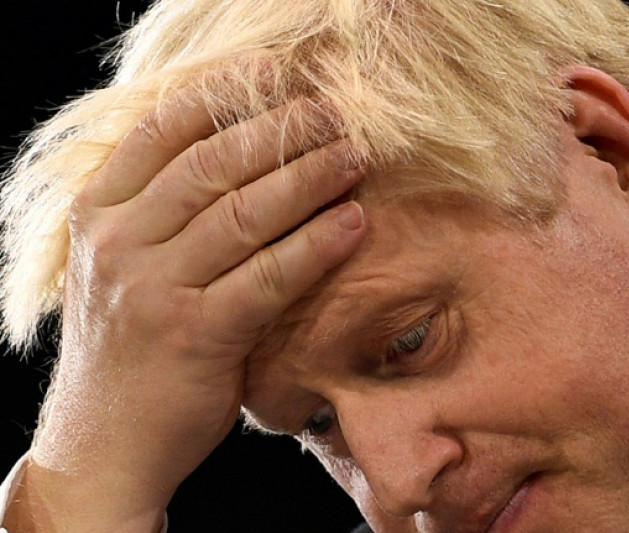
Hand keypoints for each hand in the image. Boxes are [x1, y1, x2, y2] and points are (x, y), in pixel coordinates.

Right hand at [3, 95, 365, 531]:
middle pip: (212, 165)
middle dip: (281, 131)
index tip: (272, 74)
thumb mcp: (124, 267)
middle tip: (333, 113)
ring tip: (355, 156)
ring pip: (244, 214)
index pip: (159, 132)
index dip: (221, 95)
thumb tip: (242, 152)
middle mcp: (118, 243)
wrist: (104, 442)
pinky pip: (269, 276)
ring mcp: (153, 288)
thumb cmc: (130, 346)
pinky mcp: (196, 335)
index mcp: (97, 214)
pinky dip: (316, 245)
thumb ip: (163, 214)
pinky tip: (353, 223)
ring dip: (309, 178)